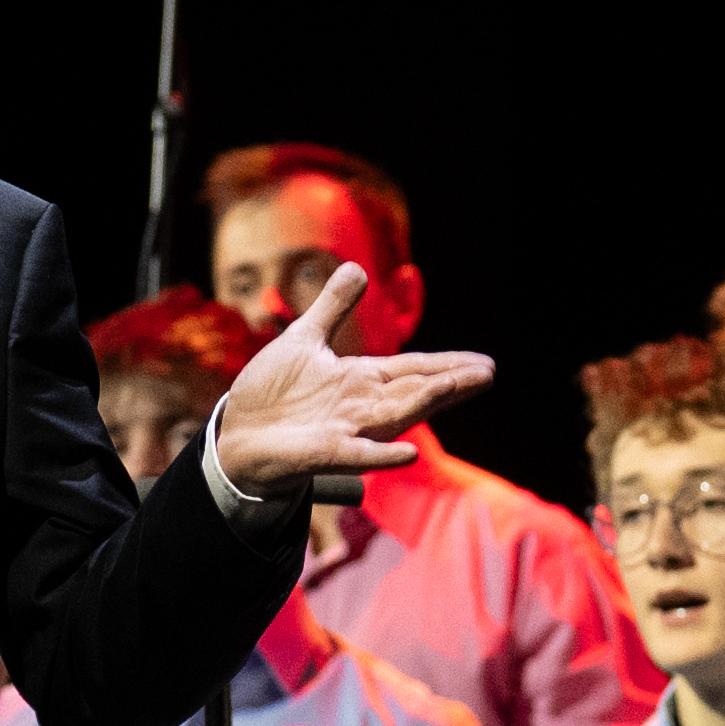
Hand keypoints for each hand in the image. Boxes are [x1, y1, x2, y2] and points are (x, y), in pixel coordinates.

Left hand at [196, 263, 496, 514]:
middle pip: (414, 391)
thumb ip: (333, 308)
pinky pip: (357, 455)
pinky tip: (408, 453)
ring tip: (459, 387)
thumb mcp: (304, 339)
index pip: (413, 370)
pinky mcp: (323, 454)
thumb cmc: (271, 394)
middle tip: (488, 373)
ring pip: (394, 416)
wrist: (235, 436)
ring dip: (425, 403)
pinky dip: (382, 455)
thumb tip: (357, 269)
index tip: (485, 363)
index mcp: (360, 380)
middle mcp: (360, 406)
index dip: (447, 365)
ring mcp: (345, 431)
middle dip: (450, 381)